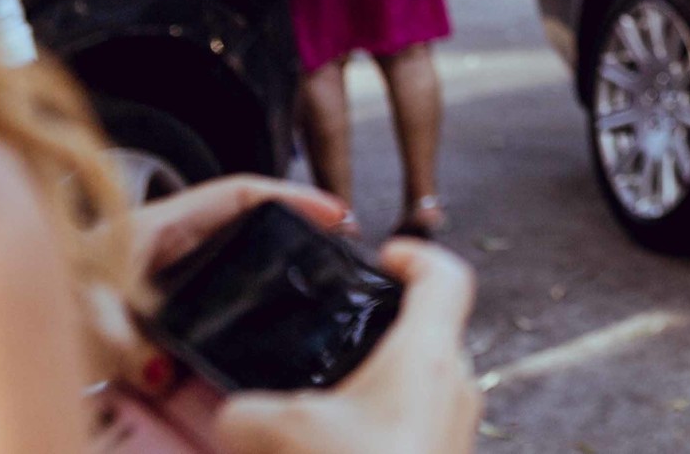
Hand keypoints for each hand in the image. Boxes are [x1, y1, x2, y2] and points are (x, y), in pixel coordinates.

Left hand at [89, 177, 354, 388]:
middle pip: (245, 219)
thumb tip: (162, 372)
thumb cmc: (31, 295)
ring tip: (314, 275)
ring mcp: (160, 271)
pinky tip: (258, 325)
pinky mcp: (153, 304)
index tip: (335, 213)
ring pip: (230, 253)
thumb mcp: (77, 318)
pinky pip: (212, 290)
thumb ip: (121, 342)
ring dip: (271, 256)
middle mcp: (163, 243)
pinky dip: (242, 295)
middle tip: (339, 242)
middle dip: (294, 222)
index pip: (241, 194)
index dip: (292, 197)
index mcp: (158, 226)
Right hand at [212, 240, 480, 453]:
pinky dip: (380, 430)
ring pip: (421, 388)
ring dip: (379, 388)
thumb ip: (247, 413)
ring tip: (327, 405)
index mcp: (428, 355)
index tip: (383, 256)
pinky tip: (339, 447)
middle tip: (341, 338)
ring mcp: (455, 432)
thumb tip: (234, 416)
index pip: (447, 275)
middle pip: (432, 333)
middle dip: (384, 334)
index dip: (417, 254)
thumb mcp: (283, 436)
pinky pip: (415, 430)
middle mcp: (455, 387)